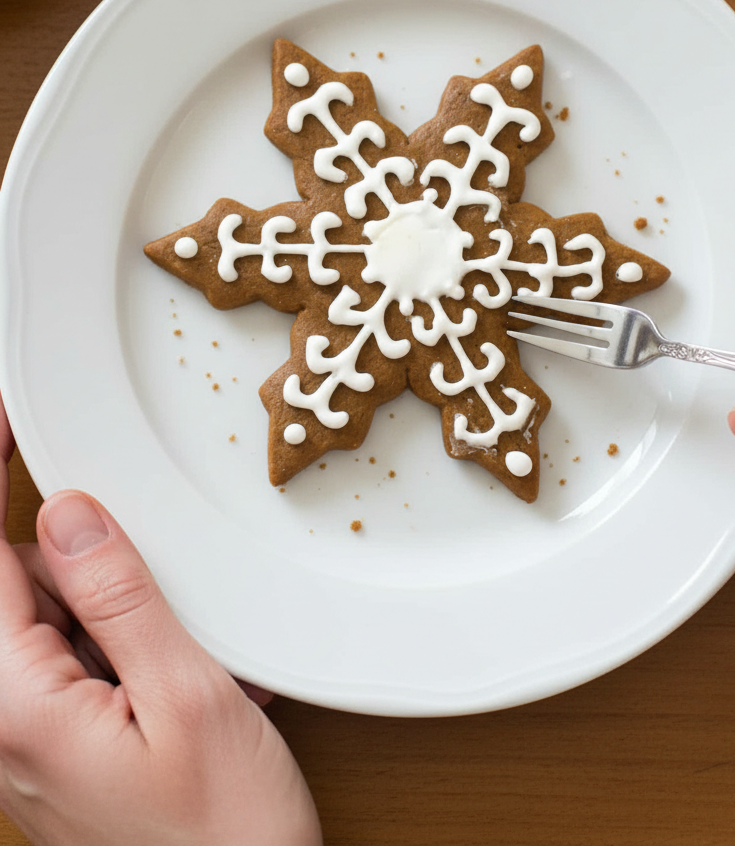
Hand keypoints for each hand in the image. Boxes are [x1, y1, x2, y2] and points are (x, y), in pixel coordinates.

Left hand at [0, 395, 321, 845]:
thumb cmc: (223, 843)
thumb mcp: (187, 699)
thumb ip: (119, 597)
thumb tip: (71, 512)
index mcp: (17, 706)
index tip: (9, 421)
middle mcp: (6, 723)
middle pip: (22, 583)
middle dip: (91, 565)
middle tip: (164, 595)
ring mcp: (29, 739)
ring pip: (54, 618)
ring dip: (119, 614)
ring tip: (188, 666)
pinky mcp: (58, 748)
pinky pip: (78, 661)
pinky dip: (129, 651)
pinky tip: (183, 688)